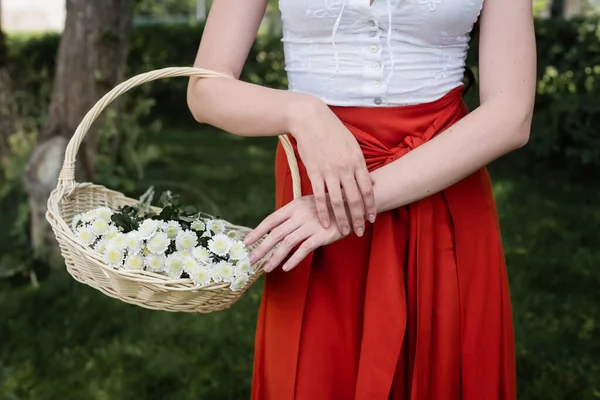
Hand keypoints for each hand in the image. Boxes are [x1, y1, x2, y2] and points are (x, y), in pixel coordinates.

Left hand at [244, 195, 344, 272]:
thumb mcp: (308, 204)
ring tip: (266, 268)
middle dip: (261, 248)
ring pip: (287, 243)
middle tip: (250, 260)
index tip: (247, 242)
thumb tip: (276, 226)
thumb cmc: (328, 206)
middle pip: (275, 234)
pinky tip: (285, 268)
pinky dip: (294, 259)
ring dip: (275, 257)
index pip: (270, 220)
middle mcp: (299, 215)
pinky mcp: (322, 235)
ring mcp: (310, 225)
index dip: (257, 231)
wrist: (352, 203)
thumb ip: (293, 214)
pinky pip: (304, 249)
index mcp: (294, 206)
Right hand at [286, 94, 375, 236]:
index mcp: (357, 161)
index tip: (372, 218)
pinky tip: (324, 223)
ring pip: (338, 202)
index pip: (368, 189)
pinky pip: (319, 197)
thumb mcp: (352, 144)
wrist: (311, 119)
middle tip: (360, 232)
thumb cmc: (332, 131)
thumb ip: (360, 164)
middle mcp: (345, 168)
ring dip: (342, 219)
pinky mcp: (314, 172)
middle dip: (359, 218)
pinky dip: (323, 212)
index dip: (370, 206)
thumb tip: (369, 180)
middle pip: (355, 199)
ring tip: (344, 231)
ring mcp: (330, 171)